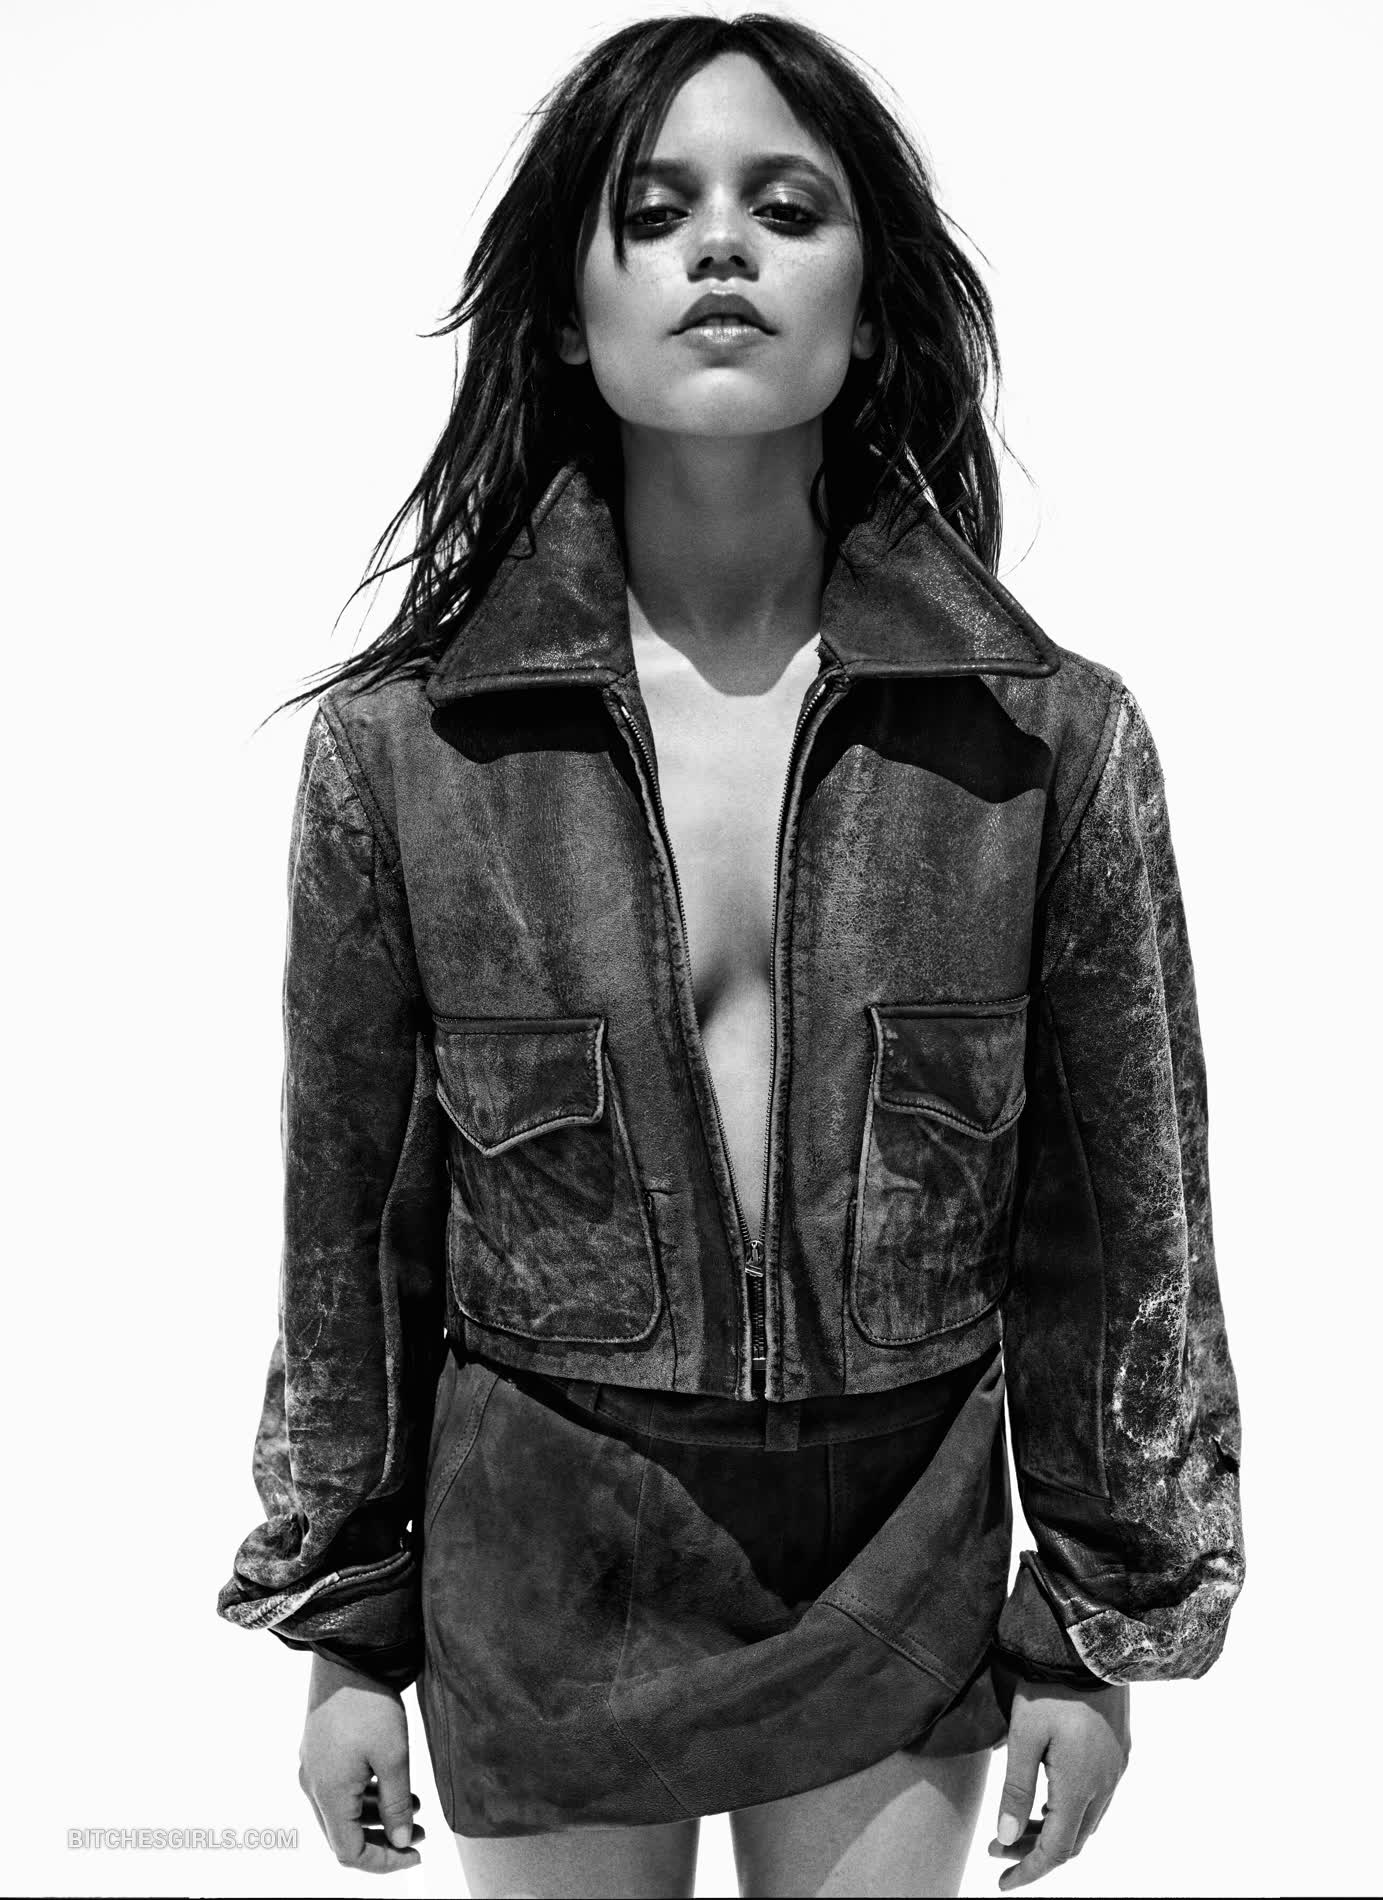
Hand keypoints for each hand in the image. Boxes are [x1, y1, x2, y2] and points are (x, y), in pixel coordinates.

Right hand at [298, 1652, 425, 1873]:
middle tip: (418, 1835)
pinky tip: (393, 1785)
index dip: (383, 1862)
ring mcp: (314, 1766)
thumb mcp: (393, 1757)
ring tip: (414, 1808)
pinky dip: (366, 1796)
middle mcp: (314, 1786)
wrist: (345, 1656)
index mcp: (328, 1795)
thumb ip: (396, 1805)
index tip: (413, 1855)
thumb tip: (400, 1842)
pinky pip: (340, 1788)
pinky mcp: (319, 1749)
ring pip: (343, 1811)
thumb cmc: (368, 1703)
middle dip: (384, 1840)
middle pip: (344, 1834)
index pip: (349, 1853)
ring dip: (377, 1817)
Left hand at [987, 1678, 1129, 1889]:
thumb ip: (1016, 1789)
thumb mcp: (1023, 1736)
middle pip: (1072, 1840)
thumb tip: (1005, 1839)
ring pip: (1086, 1820)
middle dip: (1034, 1851)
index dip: (1028, 1872)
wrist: (1092, 1644)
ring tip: (1015, 1824)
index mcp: (1080, 1786)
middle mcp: (1105, 1785)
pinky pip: (1097, 1797)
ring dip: (1053, 1830)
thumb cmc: (1050, 1686)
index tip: (1002, 1884)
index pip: (1056, 1850)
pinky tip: (1047, 1797)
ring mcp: (1117, 1769)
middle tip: (997, 1848)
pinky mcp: (1120, 1751)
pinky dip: (1070, 1810)